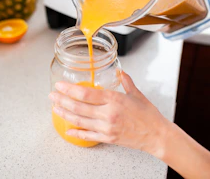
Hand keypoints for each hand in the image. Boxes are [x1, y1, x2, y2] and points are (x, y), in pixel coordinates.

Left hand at [49, 72, 169, 157]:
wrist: (157, 135)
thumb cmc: (148, 114)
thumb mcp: (136, 94)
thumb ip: (126, 81)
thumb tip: (120, 72)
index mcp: (114, 100)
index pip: (86, 94)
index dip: (70, 90)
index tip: (60, 85)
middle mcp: (108, 114)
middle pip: (78, 107)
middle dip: (62, 100)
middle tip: (52, 95)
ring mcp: (106, 128)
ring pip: (80, 121)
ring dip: (65, 114)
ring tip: (55, 108)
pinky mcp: (107, 138)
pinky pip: (88, 136)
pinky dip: (76, 133)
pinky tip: (67, 129)